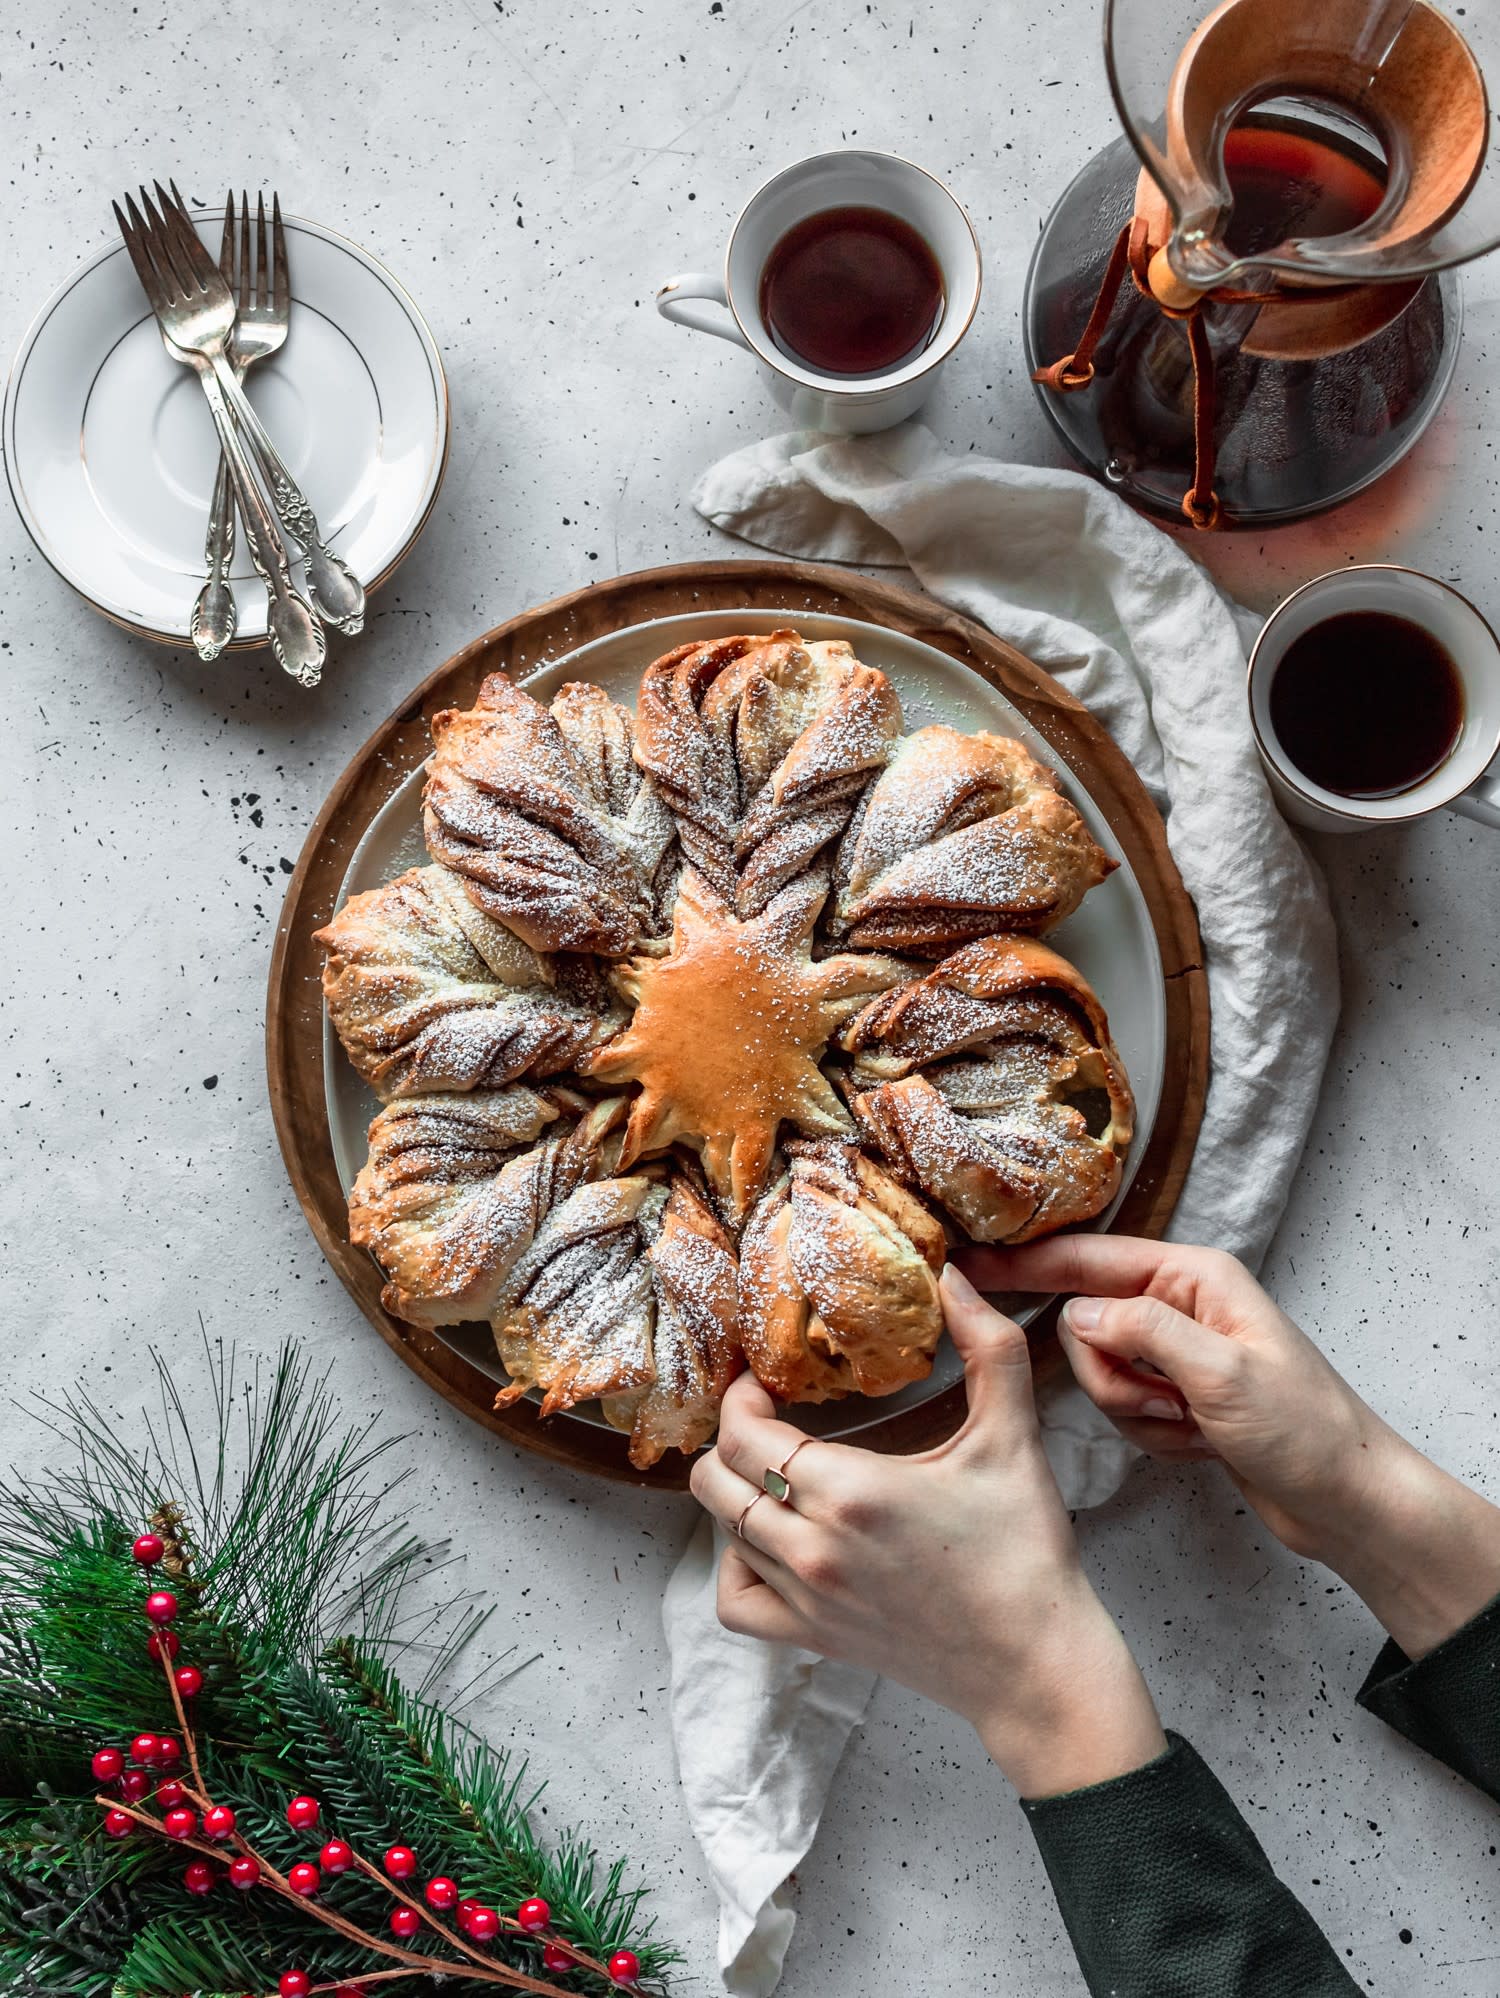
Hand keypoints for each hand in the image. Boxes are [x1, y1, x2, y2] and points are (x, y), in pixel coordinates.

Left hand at [690, 1265, 1165, 1796]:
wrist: (1036, 1662)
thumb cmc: (1026, 1549)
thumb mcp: (1013, 1436)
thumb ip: (987, 1346)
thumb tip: (955, 1275)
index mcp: (850, 1491)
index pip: (743, 1432)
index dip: (741, 1396)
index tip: (764, 1379)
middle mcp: (812, 1548)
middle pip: (716, 1479)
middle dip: (730, 1437)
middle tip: (765, 1416)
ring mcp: (806, 1599)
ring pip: (720, 1533)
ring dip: (735, 1492)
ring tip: (772, 1467)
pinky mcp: (812, 1638)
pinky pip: (734, 1602)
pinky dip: (735, 1566)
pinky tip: (771, 1541)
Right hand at [963, 1234, 1499, 1659]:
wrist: (1347, 1500)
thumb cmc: (1304, 1430)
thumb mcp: (1221, 1374)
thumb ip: (1142, 1331)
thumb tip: (1077, 1313)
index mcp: (1194, 1276)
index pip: (1087, 1258)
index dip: (1027, 1264)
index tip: (967, 1266)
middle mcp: (1180, 1304)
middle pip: (1086, 1324)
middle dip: (1114, 1376)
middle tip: (1166, 1404)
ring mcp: (1176, 1351)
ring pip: (1099, 1372)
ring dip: (1137, 1411)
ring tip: (1193, 1427)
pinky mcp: (1176, 1395)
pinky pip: (1123, 1408)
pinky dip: (1153, 1434)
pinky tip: (1200, 1444)